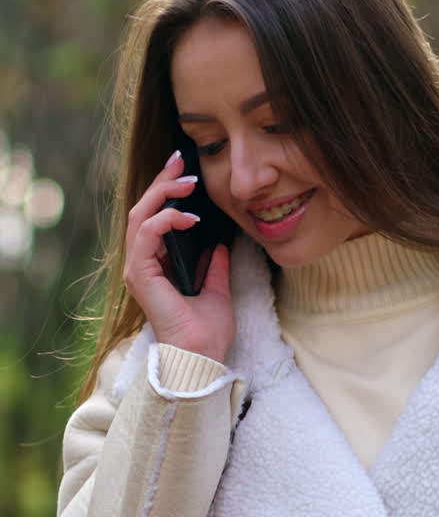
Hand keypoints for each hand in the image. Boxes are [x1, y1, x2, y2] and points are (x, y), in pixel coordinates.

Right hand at [123, 151, 235, 363]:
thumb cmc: (207, 331)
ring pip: (140, 215)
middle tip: (180, 161)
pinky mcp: (141, 274)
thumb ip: (215, 265)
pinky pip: (146, 234)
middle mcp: (142, 264)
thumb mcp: (218, 288)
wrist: (203, 356)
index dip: (166, 191)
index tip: (185, 171)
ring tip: (188, 182)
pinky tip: (189, 216)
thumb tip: (220, 244)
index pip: (154, 218)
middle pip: (143, 209)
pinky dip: (166, 219)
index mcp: (156, 266)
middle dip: (161, 181)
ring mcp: (138, 268)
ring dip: (162, 193)